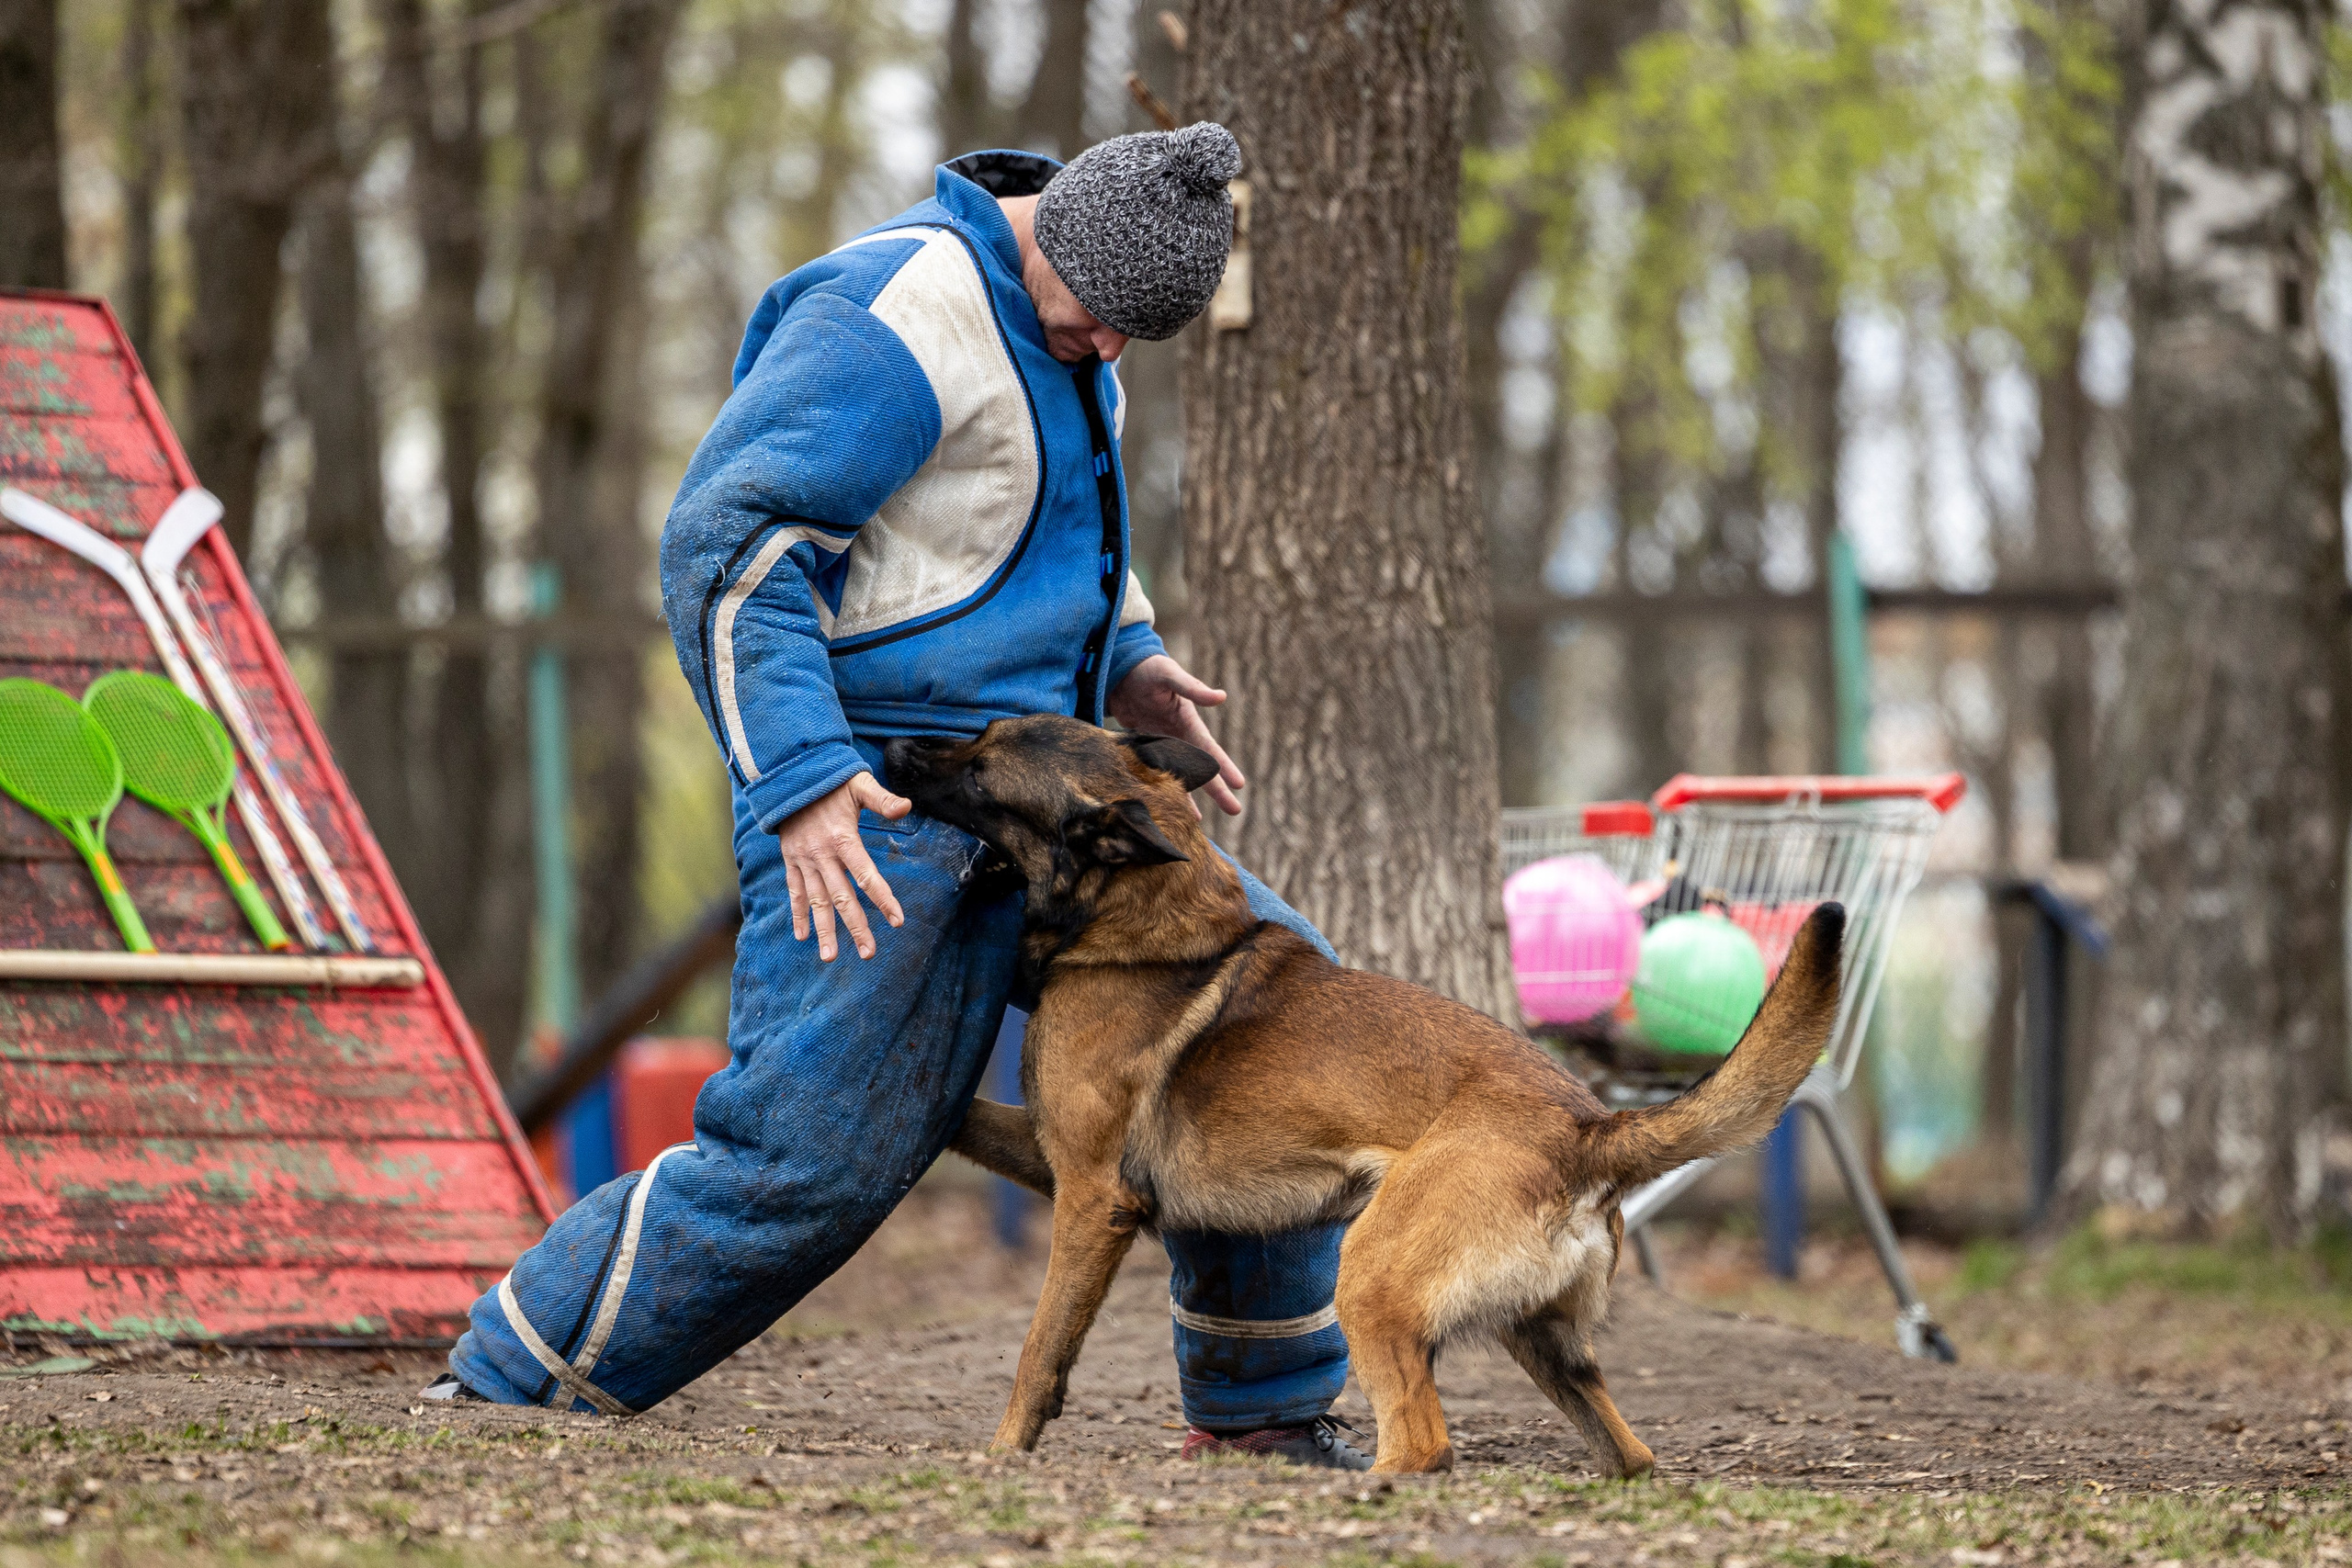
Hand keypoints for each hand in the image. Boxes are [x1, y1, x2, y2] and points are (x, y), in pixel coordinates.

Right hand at [777, 772, 909, 959]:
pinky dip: (798, 913)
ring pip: (816, 901)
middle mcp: (822, 855)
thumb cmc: (831, 781)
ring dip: (824, 930)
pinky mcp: (791, 860)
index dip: (883, 899)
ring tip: (830, 957)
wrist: (789, 775)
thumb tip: (907, 807)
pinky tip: (803, 936)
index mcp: (842, 839)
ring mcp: (804, 860)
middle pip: (842, 897)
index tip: (898, 921)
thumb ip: (882, 799)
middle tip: (869, 953)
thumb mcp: (859, 784)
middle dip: (856, 926)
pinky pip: (794, 891)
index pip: (866, 875)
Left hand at [1105, 653, 1245, 816]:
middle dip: (1217, 789)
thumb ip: (1193, 688)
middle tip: (1236, 810)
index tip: (1240, 785)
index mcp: (1188, 722)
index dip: (1224, 767)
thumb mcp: (1170, 675)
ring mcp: (1160, 743)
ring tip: (1197, 821)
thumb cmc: (1149, 668)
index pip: (1210, 749)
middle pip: (1200, 768)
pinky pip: (1152, 771)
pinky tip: (1162, 803)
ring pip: (1177, 775)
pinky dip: (1158, 787)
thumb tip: (1221, 697)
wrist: (1120, 668)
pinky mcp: (1142, 746)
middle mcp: (1178, 736)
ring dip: (1187, 796)